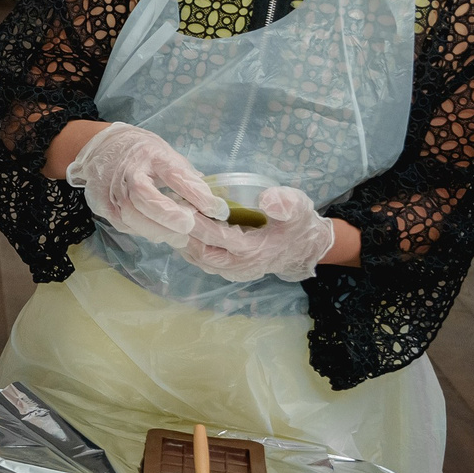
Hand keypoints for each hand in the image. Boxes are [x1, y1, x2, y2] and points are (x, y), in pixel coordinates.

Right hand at [64, 123, 221, 247]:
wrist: (100, 147)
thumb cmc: (140, 151)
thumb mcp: (165, 152)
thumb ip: (184, 174)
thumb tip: (210, 200)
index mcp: (151, 155)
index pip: (175, 174)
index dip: (196, 193)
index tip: (217, 209)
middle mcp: (129, 171)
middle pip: (145, 197)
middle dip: (170, 216)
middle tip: (189, 226)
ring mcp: (112, 189)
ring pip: (132, 216)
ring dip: (158, 230)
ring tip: (178, 236)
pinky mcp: (103, 205)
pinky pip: (125, 224)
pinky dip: (144, 231)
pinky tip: (158, 231)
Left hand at [180, 185, 337, 282]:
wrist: (304, 247)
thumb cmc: (298, 223)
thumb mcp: (299, 207)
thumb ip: (285, 203)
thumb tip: (266, 200)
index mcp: (254, 250)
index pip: (218, 237)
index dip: (199, 222)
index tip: (182, 204)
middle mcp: (240, 266)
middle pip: (202, 252)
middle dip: (184, 232)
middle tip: (170, 210)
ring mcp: (233, 271)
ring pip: (199, 259)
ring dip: (183, 241)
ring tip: (171, 219)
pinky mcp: (229, 271)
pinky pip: (203, 262)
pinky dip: (190, 248)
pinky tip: (181, 230)